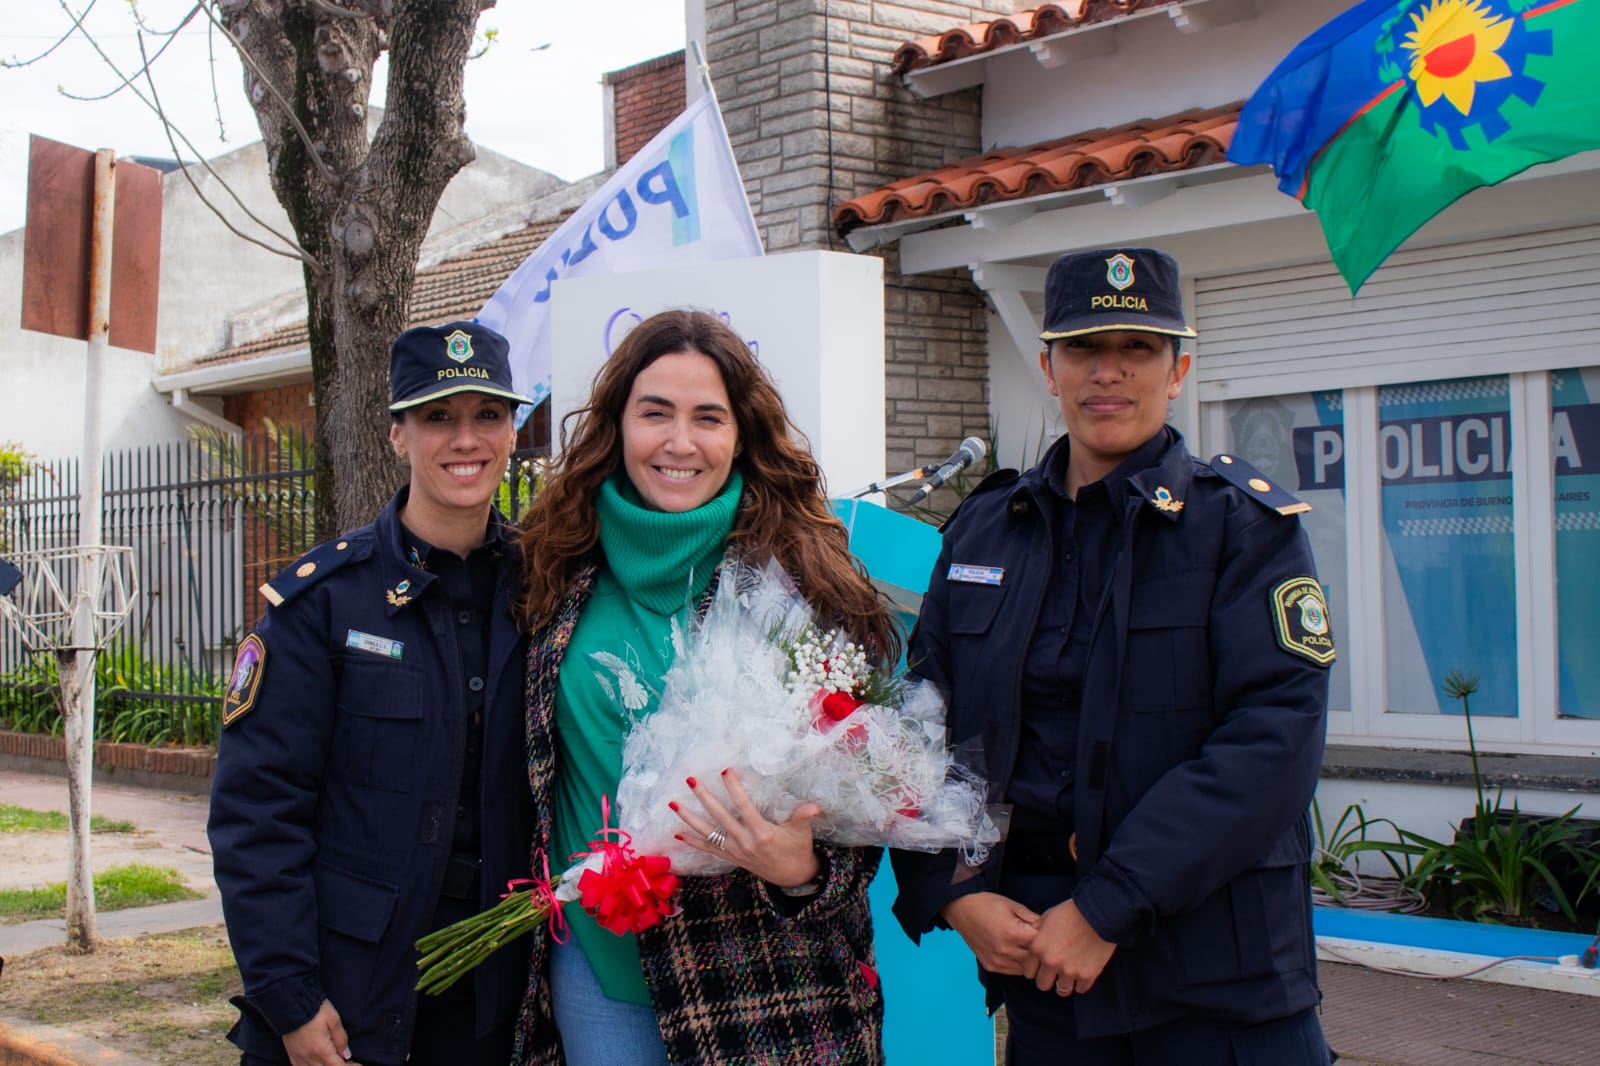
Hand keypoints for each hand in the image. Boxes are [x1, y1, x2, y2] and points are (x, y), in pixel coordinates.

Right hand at [281, 999, 353, 1065]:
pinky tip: (318, 1063)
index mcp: (321, 1050)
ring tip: (335, 1061)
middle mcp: (309, 1058)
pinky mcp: (292, 1055)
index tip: (358, 1064)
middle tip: (349, 1062)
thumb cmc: (315, 1009)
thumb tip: (347, 1055)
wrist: (291, 1003)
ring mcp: (299, 1058)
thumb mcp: (334, 1020)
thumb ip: (341, 1039)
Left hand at [671, 769, 821, 888]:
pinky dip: (692, 841)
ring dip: (689, 818)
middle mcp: (745, 842)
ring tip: (673, 803)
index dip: (735, 789)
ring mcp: (735, 851)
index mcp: (762, 833)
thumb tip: (814, 806)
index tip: (726, 771)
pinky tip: (677, 833)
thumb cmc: (798, 849)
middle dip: (704, 797)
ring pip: (707, 833)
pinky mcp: (731, 857)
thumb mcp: (802, 832)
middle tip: (690, 780)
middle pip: (719, 816)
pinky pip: (708, 848)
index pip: (744, 807)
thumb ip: (804, 816)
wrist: (792, 876)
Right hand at [940, 892, 1041, 975]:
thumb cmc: (986, 904)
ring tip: (1031, 948)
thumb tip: (1048, 929)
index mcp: (1012, 934)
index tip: (1048, 931)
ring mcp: (998, 961)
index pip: (1041, 942)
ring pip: (1026, 969)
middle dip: (1041, 950)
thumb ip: (1032, 918)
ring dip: (1032, 960)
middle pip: (1035, 958)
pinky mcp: (992, 966)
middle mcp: (1005, 951)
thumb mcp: (1012, 905)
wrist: (961, 910)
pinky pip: (1014, 971)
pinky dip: (1021, 965)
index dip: (1047, 936)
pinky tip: (1020, 953)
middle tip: (1043, 941)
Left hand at [1024, 899, 1115, 995]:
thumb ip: (1037, 931)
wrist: (1098, 914)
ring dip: (1065, 983)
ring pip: (1061, 990)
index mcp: (1038, 948)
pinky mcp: (1087, 975)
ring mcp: (1069, 971)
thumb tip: (1031, 935)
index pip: (1028, 972)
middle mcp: (1051, 962)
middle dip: (1048, 979)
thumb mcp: (1047, 916)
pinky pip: (1080, 989)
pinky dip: (1081, 983)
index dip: (1034, 969)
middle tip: (1055, 973)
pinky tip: (1082, 973)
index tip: (1041, 967)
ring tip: (1070, 975)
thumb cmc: (1072, 912)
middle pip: (1042, 985)